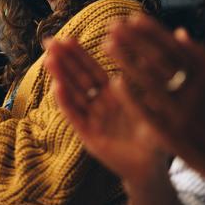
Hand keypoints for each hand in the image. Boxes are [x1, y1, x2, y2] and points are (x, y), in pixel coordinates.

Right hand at [44, 38, 170, 182]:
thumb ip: (147, 85)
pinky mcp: (88, 135)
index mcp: (114, 93)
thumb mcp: (153, 106)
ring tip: (49, 59)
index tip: (68, 38)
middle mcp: (100, 104)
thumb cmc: (155, 135)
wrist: (150, 166)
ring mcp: (92, 119)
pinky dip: (66, 103)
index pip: (93, 70)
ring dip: (61, 77)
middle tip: (49, 41)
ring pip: (74, 94)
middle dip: (64, 60)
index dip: (80, 54)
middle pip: (78, 78)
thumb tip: (150, 56)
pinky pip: (76, 117)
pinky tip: (57, 87)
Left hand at [105, 15, 204, 193]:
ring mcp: (182, 112)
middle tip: (112, 25)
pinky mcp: (171, 132)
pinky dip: (131, 95)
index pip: (174, 47)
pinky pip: (146, 110)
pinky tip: (114, 82)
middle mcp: (195, 90)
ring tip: (107, 44)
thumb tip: (179, 31)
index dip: (152, 32)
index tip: (132, 17)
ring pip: (150, 80)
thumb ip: (198, 57)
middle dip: (135, 39)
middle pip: (160, 59)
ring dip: (127, 60)